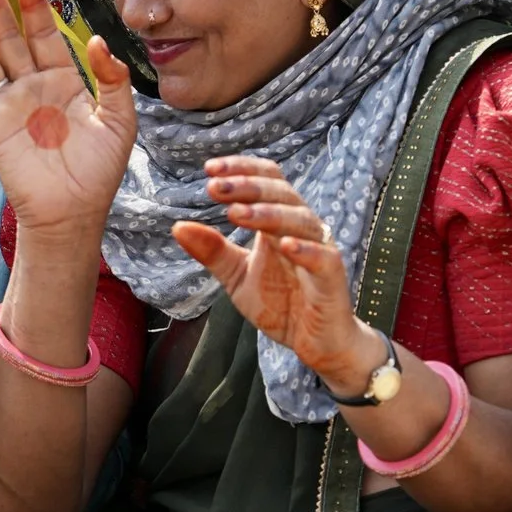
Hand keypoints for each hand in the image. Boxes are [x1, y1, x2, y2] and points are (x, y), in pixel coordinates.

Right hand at [0, 0, 137, 237]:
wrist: (76, 213)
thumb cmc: (99, 170)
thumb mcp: (119, 120)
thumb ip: (113, 80)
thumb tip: (96, 41)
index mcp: (61, 79)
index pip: (43, 32)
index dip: (34, 4)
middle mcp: (30, 86)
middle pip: (7, 36)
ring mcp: (6, 105)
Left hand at [171, 157, 386, 393]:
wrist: (314, 342)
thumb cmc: (280, 303)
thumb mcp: (236, 277)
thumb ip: (212, 252)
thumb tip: (177, 226)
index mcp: (278, 223)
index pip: (267, 180)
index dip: (243, 170)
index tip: (210, 169)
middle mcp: (301, 229)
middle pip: (282, 193)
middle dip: (248, 187)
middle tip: (215, 187)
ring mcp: (320, 250)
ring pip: (300, 219)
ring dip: (268, 214)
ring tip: (235, 214)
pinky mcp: (333, 277)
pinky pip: (323, 257)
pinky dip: (305, 248)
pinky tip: (284, 244)